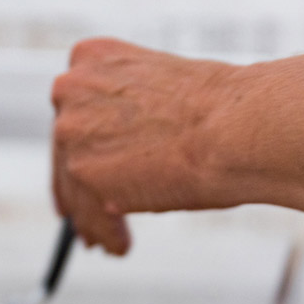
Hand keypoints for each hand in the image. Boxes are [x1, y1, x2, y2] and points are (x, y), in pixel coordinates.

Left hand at [51, 38, 237, 253]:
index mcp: (92, 57)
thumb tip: (115, 152)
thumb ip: (128, 113)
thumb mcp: (162, 91)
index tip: (77, 173)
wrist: (238, 127)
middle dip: (78, 190)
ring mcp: (72, 129)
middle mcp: (73, 87)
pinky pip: (88, 213)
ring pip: (75, 188)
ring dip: (93, 220)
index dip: (78, 149)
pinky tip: (120, 246)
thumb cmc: (222, 110)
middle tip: (86, 220)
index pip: (73, 112)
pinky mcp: (82, 171)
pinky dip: (105, 233)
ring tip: (109, 243)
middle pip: (66, 152)